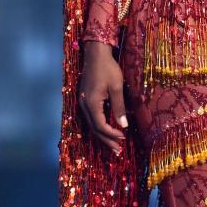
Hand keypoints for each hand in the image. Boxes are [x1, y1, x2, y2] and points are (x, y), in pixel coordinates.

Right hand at [79, 40, 127, 154]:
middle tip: (118, 151)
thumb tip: (124, 125)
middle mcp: (84, 106)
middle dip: (106, 141)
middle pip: (94, 129)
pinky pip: (91, 118)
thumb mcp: (116, 87)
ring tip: (114, 145)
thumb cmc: (108, 68)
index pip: (100, 126)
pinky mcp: (85, 100)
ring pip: (92, 125)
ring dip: (103, 136)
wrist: (95, 54)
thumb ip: (119, 107)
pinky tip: (108, 130)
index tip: (123, 137)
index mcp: (91, 104)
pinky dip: (100, 126)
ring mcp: (83, 103)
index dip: (112, 134)